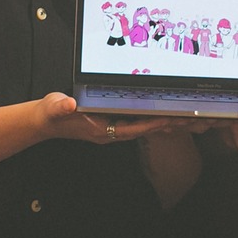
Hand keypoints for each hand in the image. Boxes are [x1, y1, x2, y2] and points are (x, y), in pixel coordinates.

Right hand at [35, 94, 185, 143]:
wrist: (46, 121)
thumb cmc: (51, 114)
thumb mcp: (55, 108)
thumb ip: (61, 106)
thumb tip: (68, 105)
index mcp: (102, 130)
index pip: (132, 128)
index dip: (150, 124)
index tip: (168, 119)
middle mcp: (111, 132)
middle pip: (145, 129)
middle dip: (166, 125)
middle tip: (191, 119)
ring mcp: (113, 128)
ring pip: (145, 127)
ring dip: (165, 122)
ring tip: (189, 117)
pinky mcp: (113, 122)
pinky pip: (139, 121)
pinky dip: (154, 117)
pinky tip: (167, 111)